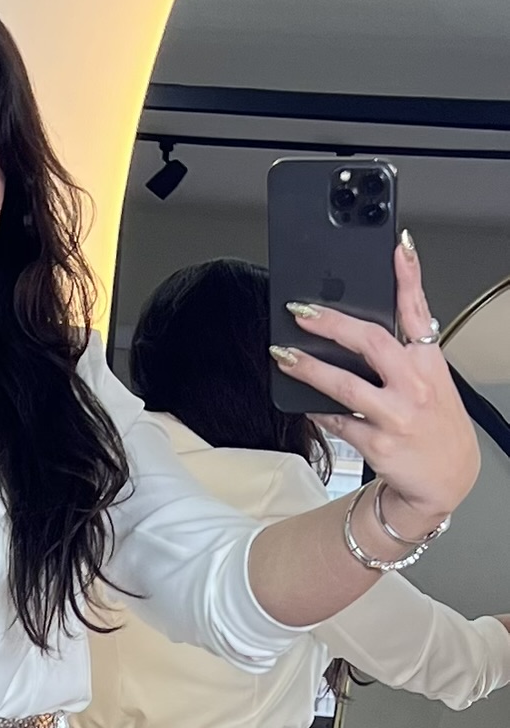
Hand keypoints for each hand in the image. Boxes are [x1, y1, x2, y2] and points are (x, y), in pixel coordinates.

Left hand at [275, 239, 480, 532]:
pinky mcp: (377, 444)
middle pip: (370, 341)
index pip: (419, 311)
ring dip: (308, 368)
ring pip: (344, 384)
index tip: (398, 247)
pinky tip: (303, 401)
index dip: (409, 276)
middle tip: (301, 311)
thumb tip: (365, 325)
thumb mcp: (434, 381)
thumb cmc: (435, 426)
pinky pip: (337, 421)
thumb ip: (408, 350)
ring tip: (282, 354)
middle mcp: (415, 385)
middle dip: (331, 323)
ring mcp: (395, 415)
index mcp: (429, 363)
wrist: (445, 480)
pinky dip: (317, 409)